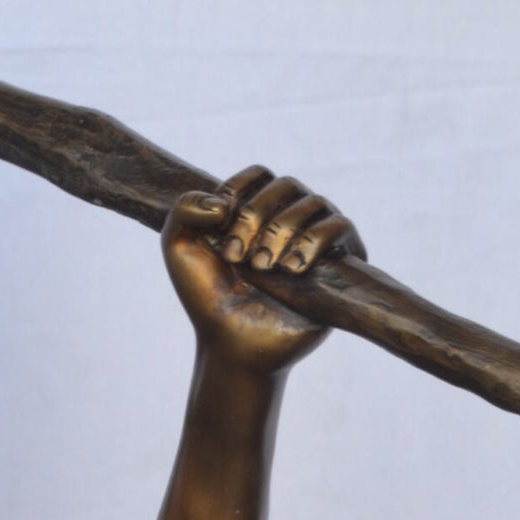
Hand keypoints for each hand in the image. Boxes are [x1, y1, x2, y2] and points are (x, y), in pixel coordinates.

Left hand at [163, 164, 364, 373]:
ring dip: (281, 231)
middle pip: (285, 185)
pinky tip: (291, 269)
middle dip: (256, 215)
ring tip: (261, 268)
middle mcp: (288, 219)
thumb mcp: (179, 248)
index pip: (259, 175)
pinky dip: (314, 240)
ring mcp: (314, 238)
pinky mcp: (339, 261)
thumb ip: (184, 208)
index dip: (239, 190)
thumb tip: (223, 201)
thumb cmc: (208, 299)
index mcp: (256, 210)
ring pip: (313, 203)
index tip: (219, 224)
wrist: (232, 344)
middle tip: (235, 255)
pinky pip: (340, 227)